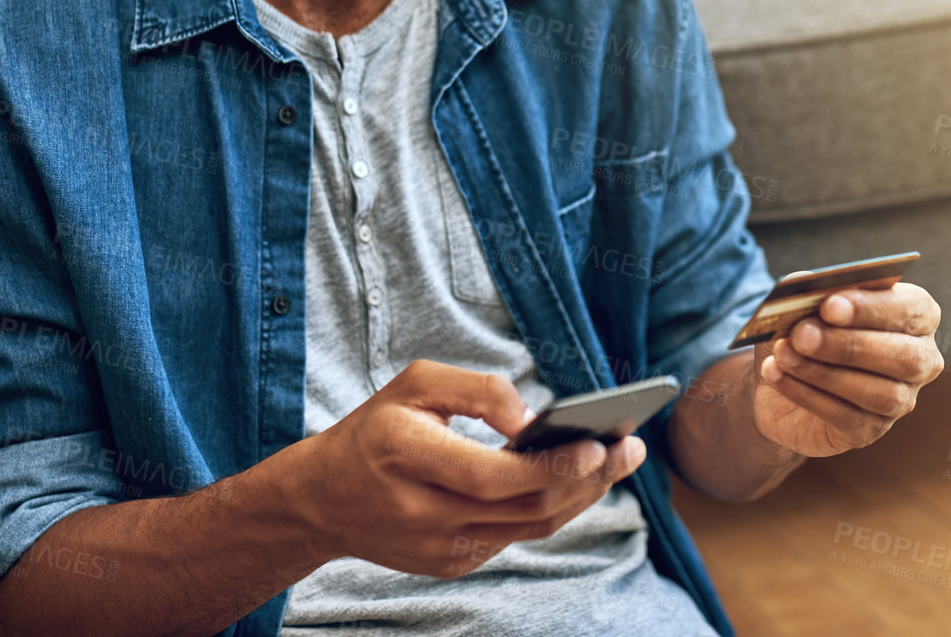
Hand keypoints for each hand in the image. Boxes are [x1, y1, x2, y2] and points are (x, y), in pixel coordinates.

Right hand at [288, 360, 646, 577]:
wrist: (320, 500)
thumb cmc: (375, 429)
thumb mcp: (414, 384)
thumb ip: (478, 391)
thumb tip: (534, 420)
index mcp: (406, 458)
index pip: (494, 475)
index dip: (552, 464)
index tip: (600, 443)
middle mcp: (422, 514)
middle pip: (525, 507)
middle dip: (587, 478)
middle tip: (630, 447)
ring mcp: (437, 549)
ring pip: (529, 528)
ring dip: (579, 495)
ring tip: (615, 461)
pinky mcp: (449, 565)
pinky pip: (513, 537)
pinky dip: (549, 508)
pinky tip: (576, 480)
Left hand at [751, 282, 943, 456]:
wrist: (779, 374)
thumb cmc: (804, 327)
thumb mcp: (804, 302)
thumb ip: (810, 289)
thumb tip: (805, 284)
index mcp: (916, 316)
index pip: (913, 309)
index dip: (873, 308)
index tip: (830, 306)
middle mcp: (920, 360)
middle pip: (904, 357)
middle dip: (849, 345)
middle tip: (802, 334)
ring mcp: (900, 401)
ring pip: (879, 393)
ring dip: (823, 372)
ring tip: (783, 353)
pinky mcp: (870, 431)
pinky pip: (846, 417)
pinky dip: (805, 394)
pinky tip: (776, 374)